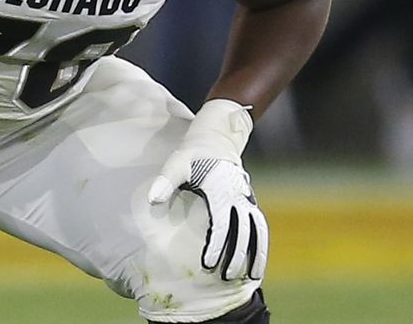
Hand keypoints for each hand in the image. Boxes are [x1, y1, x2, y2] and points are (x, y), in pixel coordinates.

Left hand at [148, 99, 268, 280]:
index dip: (216, 247)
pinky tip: (256, 259)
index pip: (220, 225)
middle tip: (227, 278)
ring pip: (256, 230)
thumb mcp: (177, 162)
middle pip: (242, 232)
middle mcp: (237, 196)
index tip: (209, 265)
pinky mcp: (248, 198)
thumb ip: (166, 182)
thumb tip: (152, 201)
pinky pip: (258, 224)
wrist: (218, 133)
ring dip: (255, 253)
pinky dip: (260, 242)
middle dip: (237, 257)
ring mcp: (246, 197)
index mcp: (220, 191)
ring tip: (252, 276)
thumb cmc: (194, 150)